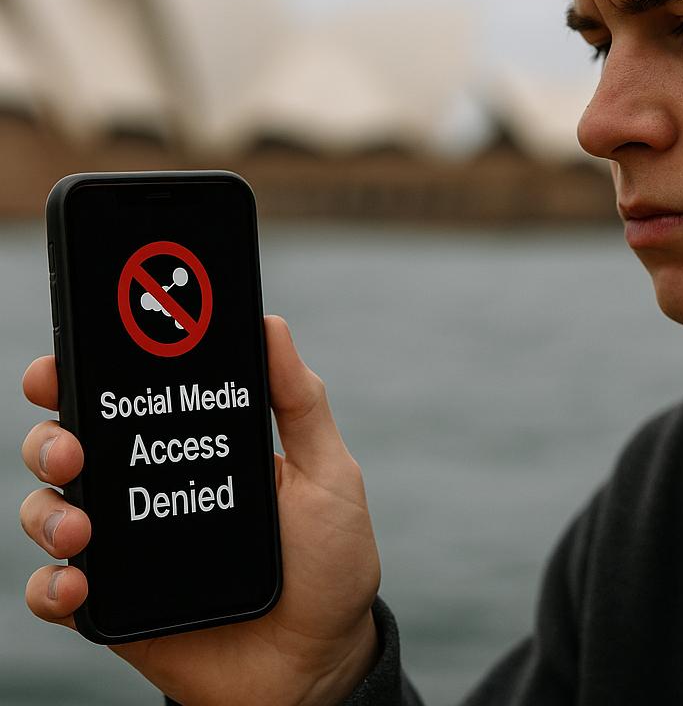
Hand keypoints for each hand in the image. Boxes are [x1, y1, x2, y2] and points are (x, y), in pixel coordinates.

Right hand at [20, 315, 381, 705]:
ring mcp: (129, 548)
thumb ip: (300, 402)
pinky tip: (77, 584)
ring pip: (52, 508)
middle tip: (73, 444)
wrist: (318, 662)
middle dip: (53, 433)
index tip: (73, 353)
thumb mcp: (327, 471)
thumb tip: (272, 325)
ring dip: (47, 507)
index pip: (133, 396)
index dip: (92, 369)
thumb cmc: (329, 560)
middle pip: (75, 442)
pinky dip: (51, 585)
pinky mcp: (114, 607)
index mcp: (198, 446)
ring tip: (81, 525)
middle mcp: (153, 488)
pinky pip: (55, 591)